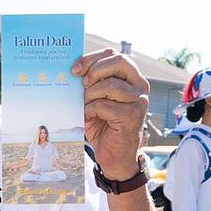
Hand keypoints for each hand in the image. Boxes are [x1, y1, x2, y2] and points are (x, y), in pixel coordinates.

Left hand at [74, 49, 149, 180]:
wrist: (113, 156)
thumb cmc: (102, 125)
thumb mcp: (94, 99)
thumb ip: (90, 83)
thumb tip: (72, 70)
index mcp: (130, 77)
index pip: (113, 55)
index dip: (91, 58)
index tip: (74, 70)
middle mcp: (139, 86)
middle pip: (119, 61)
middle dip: (95, 70)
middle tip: (82, 84)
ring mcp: (139, 101)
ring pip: (111, 85)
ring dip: (91, 95)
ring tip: (86, 106)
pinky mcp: (133, 116)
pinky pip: (105, 105)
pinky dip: (92, 110)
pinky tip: (90, 117)